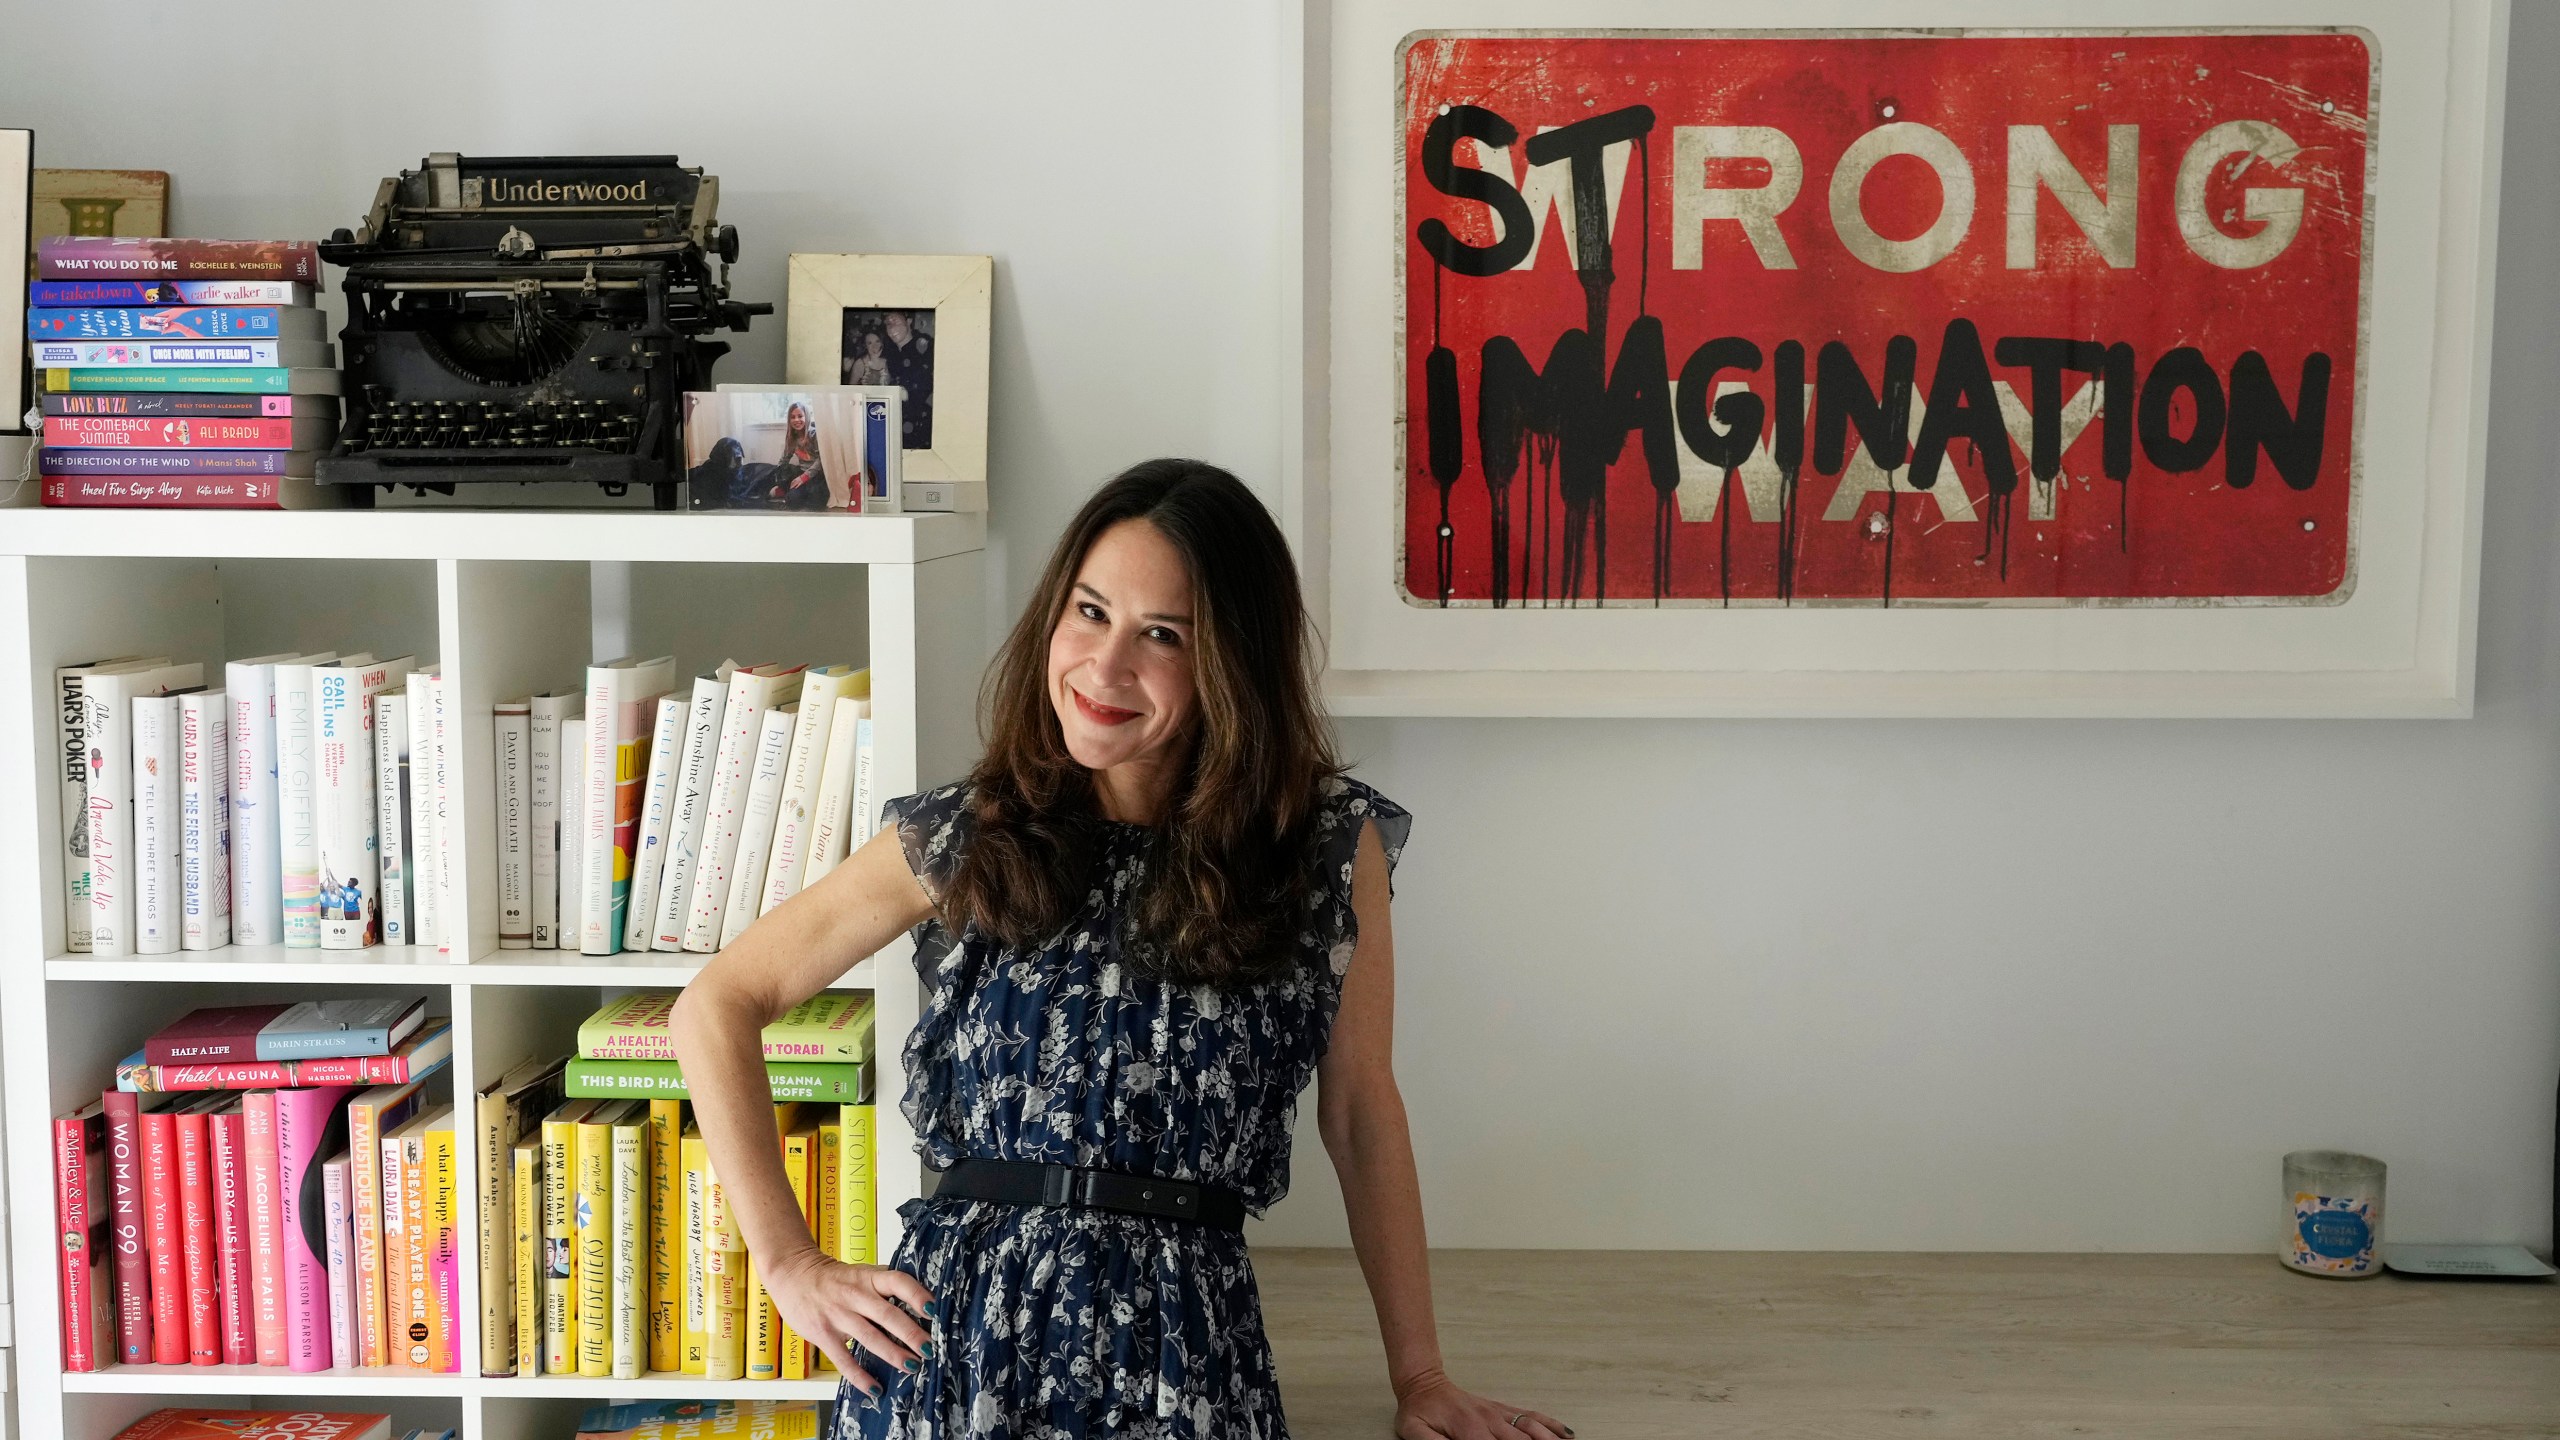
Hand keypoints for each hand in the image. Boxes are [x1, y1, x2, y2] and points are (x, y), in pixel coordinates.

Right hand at [760, 1247, 937, 1398]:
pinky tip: (875, 1388)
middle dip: (912, 1334)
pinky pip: (844, 1359)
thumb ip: (883, 1285)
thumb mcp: (860, 1273)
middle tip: (930, 1349)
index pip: (898, 1282)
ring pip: (870, 1338)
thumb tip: (919, 1299)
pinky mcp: (823, 1334)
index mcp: (868, 1278)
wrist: (792, 1274)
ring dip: (893, 1354)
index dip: (917, 1295)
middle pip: (888, 1315)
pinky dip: (860, 1376)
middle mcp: (855, 1295)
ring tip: (912, 1367)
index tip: (934, 1310)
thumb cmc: (832, 1277)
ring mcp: (838, 1315)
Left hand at [1393, 1367, 1572, 1439]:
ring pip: (1532, 1428)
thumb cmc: (1418, 1411)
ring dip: (1550, 1439)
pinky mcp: (1503, 1409)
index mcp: (1470, 1430)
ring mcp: (1499, 1414)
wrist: (1423, 1384)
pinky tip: (1566, 1434)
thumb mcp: (1414, 1432)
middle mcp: (1490, 1421)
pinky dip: (1551, 1425)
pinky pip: (1531, 1415)